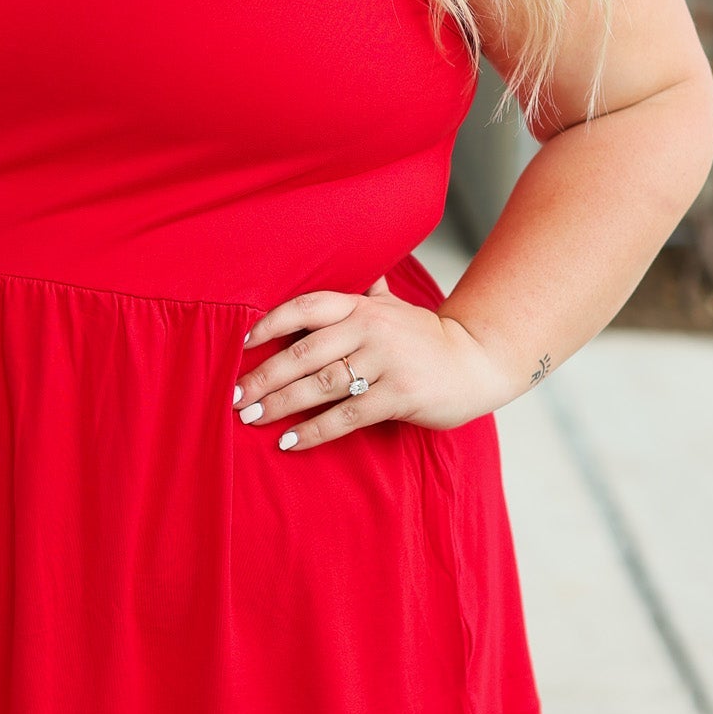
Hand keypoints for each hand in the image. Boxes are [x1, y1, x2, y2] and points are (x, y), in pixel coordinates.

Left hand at [232, 274, 506, 450]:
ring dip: (280, 404)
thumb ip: (367, 293)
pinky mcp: (398, 396)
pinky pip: (346, 415)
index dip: (271, 322)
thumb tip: (354, 272)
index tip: (243, 343)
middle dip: (264, 375)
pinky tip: (289, 441)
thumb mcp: (394, 307)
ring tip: (251, 419)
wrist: (477, 362)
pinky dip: (314, 430)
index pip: (307, 306)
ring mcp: (385, 363)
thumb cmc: (426, 338)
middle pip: (304, 352)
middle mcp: (370, 329)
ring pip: (320, 384)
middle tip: (235, 395)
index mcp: (363, 307)